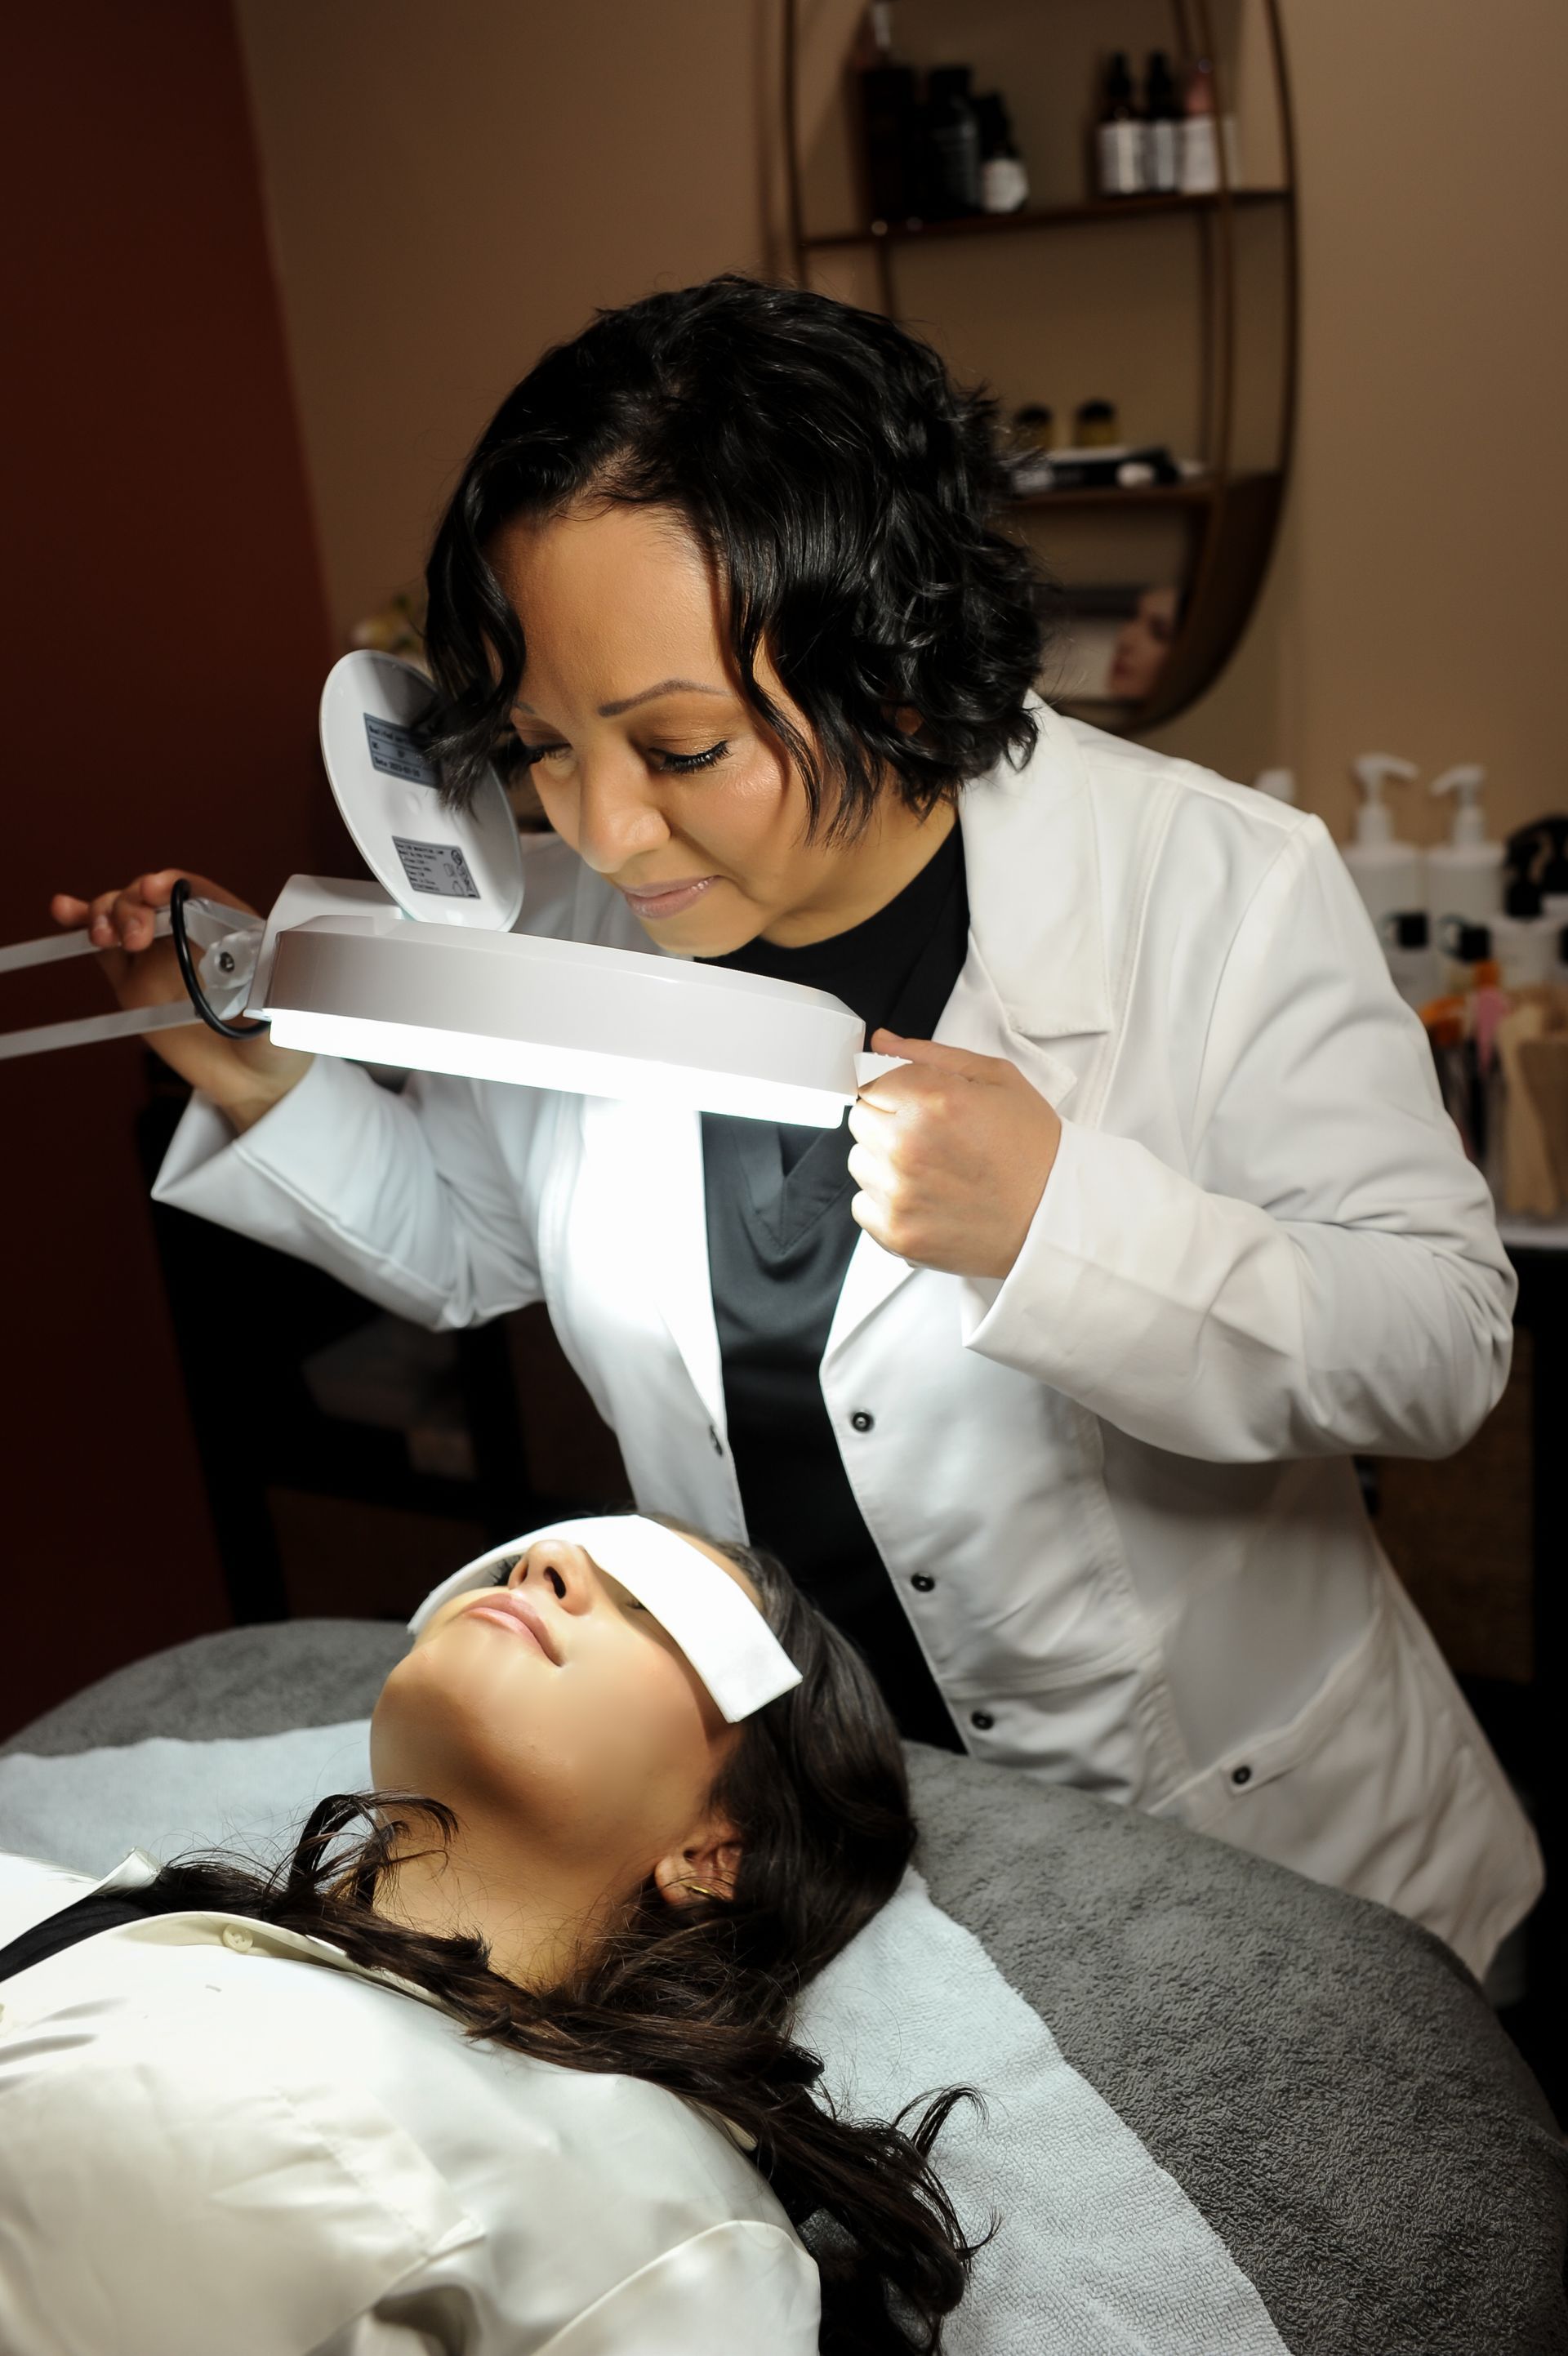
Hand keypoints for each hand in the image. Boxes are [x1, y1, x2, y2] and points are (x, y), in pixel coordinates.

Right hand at [50, 868, 311, 1131]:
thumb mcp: (291, 1013)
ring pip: (123, 915)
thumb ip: (283, 990)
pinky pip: (105, 949)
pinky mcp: (135, 983)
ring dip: (106, 912)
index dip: (173, 883)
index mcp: (231, 929)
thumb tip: (281, 966)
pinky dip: (82, 924)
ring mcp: (160, 957)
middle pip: (152, 899)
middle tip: (134, 936)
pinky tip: (64, 911)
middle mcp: (191, 935)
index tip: (156, 890)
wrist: (254, 1085)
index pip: (197, 892)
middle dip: (134, 904)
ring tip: (102, 934)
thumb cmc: (280, 1043)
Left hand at [847, 1029, 1060, 1278]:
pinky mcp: (896, 1232)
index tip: (914, 1103)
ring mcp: (898, 1194)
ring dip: (884, 1162)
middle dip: (889, 1121)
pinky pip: (862, 1204)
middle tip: (932, 1137)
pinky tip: (926, 1197)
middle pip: (860, 1119)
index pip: (869, 1081)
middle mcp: (907, 1147)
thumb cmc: (1034, 1150)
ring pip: (859, 1161)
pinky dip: (887, 1201)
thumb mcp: (997, 1079)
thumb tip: (881, 1041)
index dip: (894, 1089)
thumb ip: (930, 1055)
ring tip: (933, 1170)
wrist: (1056, 1217)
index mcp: (933, 1102)